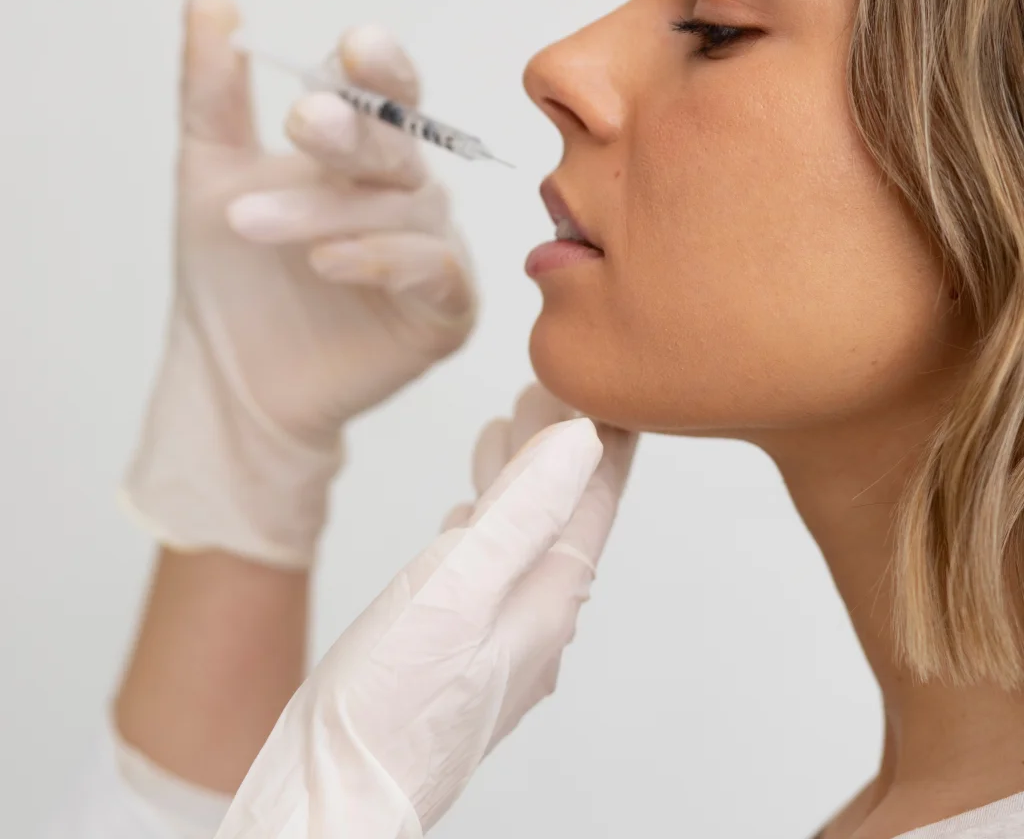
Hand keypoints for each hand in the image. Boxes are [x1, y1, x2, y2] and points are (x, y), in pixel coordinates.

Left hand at [121, 0, 475, 567]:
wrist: (235, 378)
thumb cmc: (230, 278)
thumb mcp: (210, 175)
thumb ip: (214, 92)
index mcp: (365, 153)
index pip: (387, 92)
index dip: (378, 68)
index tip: (354, 46)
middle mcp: (408, 195)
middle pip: (399, 146)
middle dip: (353, 132)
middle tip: (302, 122)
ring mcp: (434, 251)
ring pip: (406, 210)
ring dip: (331, 210)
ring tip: (249, 223)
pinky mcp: (447, 309)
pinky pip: (432, 271)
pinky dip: (381, 261)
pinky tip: (326, 262)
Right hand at [212, 385, 636, 838]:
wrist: (333, 794)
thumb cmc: (389, 703)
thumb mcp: (456, 590)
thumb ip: (522, 514)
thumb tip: (582, 443)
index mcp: (547, 601)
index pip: (592, 499)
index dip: (600, 437)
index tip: (600, 382)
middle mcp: (537, 621)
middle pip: (561, 515)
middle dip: (558, 449)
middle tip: (549, 385)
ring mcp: (500, 639)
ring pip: (523, 538)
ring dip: (521, 481)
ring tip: (509, 428)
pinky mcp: (462, 649)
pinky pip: (490, 566)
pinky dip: (487, 521)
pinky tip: (472, 508)